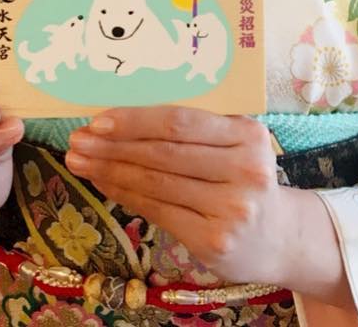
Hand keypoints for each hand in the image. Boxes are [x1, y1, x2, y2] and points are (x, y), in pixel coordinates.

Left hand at [64, 105, 292, 283]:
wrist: (280, 237)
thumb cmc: (244, 178)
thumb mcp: (234, 143)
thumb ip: (196, 128)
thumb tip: (124, 115)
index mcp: (247, 134)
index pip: (180, 122)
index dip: (135, 120)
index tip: (98, 120)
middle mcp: (244, 170)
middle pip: (163, 152)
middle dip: (112, 145)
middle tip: (77, 141)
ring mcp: (231, 209)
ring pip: (156, 182)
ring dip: (110, 170)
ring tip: (80, 161)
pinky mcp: (214, 240)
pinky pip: (158, 211)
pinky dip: (126, 195)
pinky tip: (104, 184)